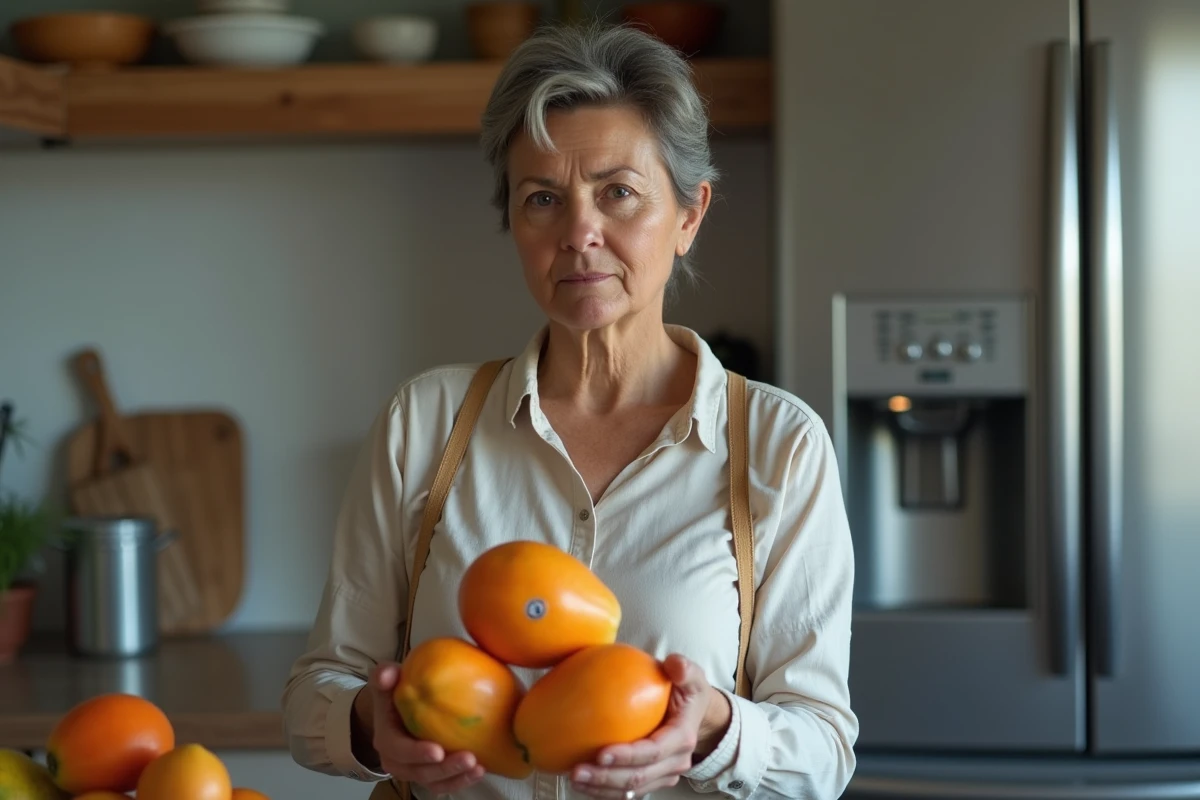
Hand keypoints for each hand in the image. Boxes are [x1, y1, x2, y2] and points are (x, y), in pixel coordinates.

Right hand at [354, 662, 486, 794]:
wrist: (393, 713)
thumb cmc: (393, 695)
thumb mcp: (385, 683)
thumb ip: (384, 676)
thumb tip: (389, 673)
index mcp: (386, 740)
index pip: (400, 750)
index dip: (418, 753)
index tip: (438, 750)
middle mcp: (398, 762)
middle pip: (420, 772)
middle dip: (445, 769)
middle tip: (469, 759)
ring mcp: (414, 771)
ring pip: (434, 783)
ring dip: (456, 778)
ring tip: (478, 768)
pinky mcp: (429, 775)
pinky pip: (444, 784)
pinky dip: (461, 781)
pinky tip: (480, 771)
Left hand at [569, 654, 731, 798]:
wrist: (695, 714)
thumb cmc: (686, 693)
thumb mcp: (690, 677)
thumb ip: (684, 668)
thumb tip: (675, 664)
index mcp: (682, 738)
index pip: (654, 752)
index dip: (628, 756)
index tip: (601, 753)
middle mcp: (675, 762)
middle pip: (639, 777)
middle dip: (606, 778)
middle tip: (577, 771)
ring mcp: (664, 775)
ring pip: (632, 790)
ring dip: (602, 788)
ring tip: (575, 779)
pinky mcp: (652, 780)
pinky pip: (627, 792)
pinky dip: (604, 791)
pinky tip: (584, 784)